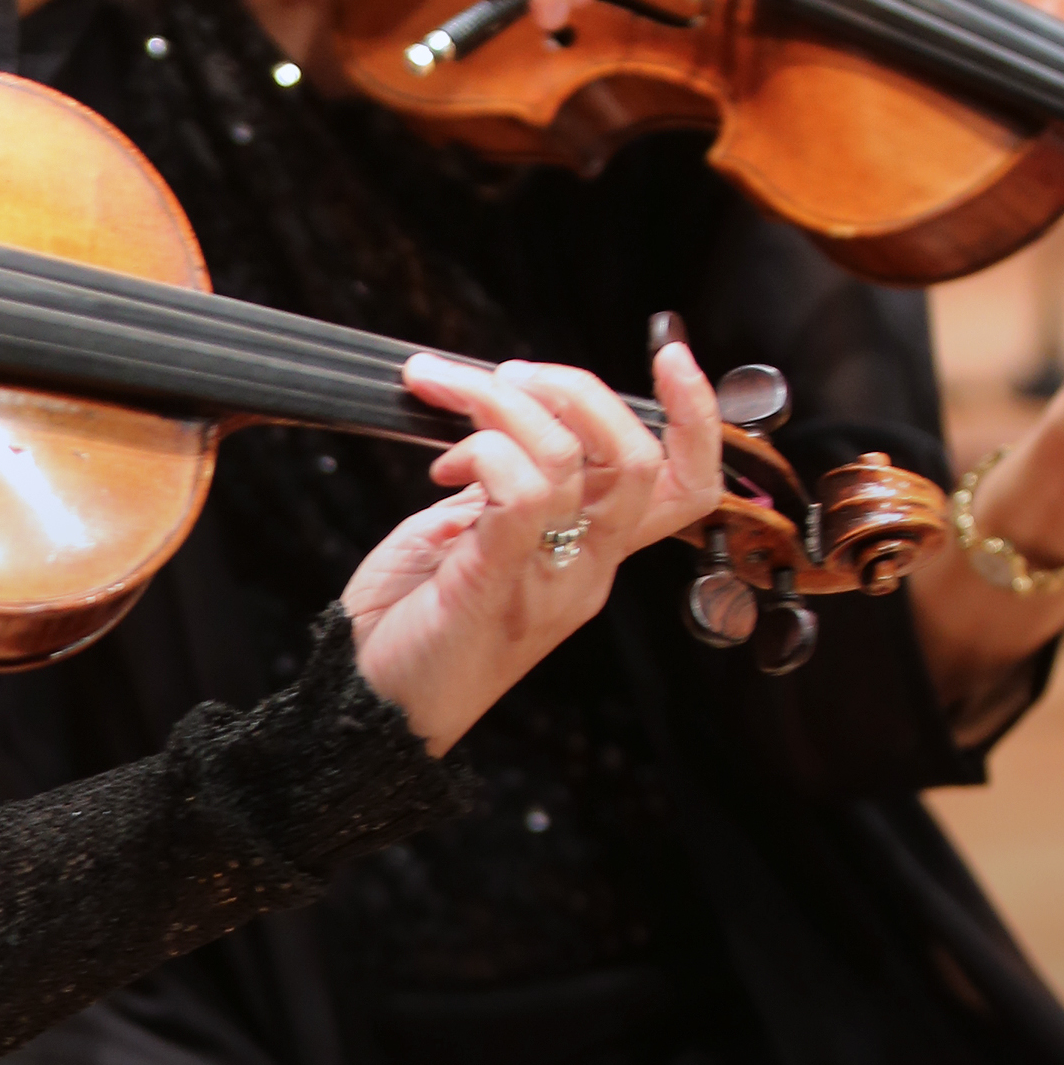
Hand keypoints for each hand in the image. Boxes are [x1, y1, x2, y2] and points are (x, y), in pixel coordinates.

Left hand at [340, 337, 722, 755]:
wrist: (367, 711)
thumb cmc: (413, 623)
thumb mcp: (471, 538)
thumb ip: (503, 485)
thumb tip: (502, 418)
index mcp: (591, 554)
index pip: (683, 488)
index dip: (696, 418)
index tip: (671, 353)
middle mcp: (587, 569)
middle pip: (639, 459)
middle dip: (574, 387)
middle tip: (505, 377)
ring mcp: (548, 581)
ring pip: (568, 458)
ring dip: (499, 402)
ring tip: (445, 398)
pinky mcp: (497, 585)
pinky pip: (519, 492)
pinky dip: (480, 452)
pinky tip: (441, 469)